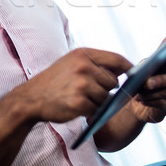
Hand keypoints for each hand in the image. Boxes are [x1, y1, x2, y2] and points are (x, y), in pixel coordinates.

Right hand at [9, 47, 132, 123]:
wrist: (31, 98)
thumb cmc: (54, 81)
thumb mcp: (71, 63)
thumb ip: (95, 63)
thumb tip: (124, 70)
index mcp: (83, 54)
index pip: (117, 59)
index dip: (129, 68)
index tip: (134, 76)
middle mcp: (83, 67)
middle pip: (113, 81)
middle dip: (106, 89)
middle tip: (88, 91)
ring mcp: (81, 85)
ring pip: (106, 97)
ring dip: (97, 102)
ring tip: (78, 97)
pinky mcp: (79, 102)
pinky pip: (96, 109)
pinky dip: (89, 111)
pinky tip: (75, 106)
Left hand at [129, 39, 165, 122]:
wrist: (134, 101)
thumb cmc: (140, 79)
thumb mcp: (142, 68)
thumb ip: (147, 63)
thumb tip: (149, 63)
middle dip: (160, 80)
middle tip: (147, 82)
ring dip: (151, 93)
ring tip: (139, 93)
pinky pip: (162, 104)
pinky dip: (150, 101)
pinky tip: (141, 100)